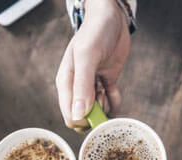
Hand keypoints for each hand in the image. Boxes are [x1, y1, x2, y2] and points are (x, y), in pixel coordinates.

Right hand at [56, 0, 130, 130]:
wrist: (111, 17)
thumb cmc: (95, 32)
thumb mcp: (87, 56)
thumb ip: (82, 86)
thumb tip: (78, 115)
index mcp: (66, 84)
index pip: (70, 117)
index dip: (84, 120)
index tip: (96, 106)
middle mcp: (77, 89)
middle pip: (85, 118)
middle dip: (97, 113)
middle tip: (101, 93)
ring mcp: (91, 87)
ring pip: (99, 113)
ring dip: (106, 105)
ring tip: (106, 86)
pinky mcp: (105, 84)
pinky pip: (111, 104)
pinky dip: (115, 100)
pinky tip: (114, 88)